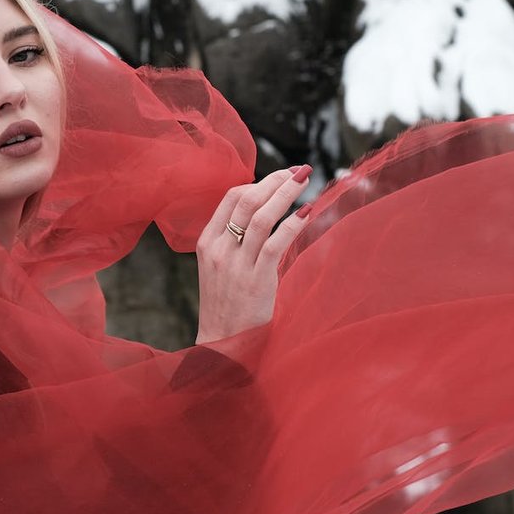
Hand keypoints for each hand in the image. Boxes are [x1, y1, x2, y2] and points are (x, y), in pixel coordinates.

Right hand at [194, 166, 312, 343]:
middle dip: (275, 180)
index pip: (230, 198)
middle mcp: (219, 249)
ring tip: (304, 178)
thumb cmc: (225, 304)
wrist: (223, 343)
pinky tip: (307, 212)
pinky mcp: (256, 279)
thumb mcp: (218, 267)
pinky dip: (292, 223)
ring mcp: (236, 263)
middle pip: (247, 200)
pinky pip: (276, 242)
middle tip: (297, 170)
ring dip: (286, 193)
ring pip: (262, 216)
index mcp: (206, 242)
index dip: (256, 182)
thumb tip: (261, 211)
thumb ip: (232, 240)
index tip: (278, 177)